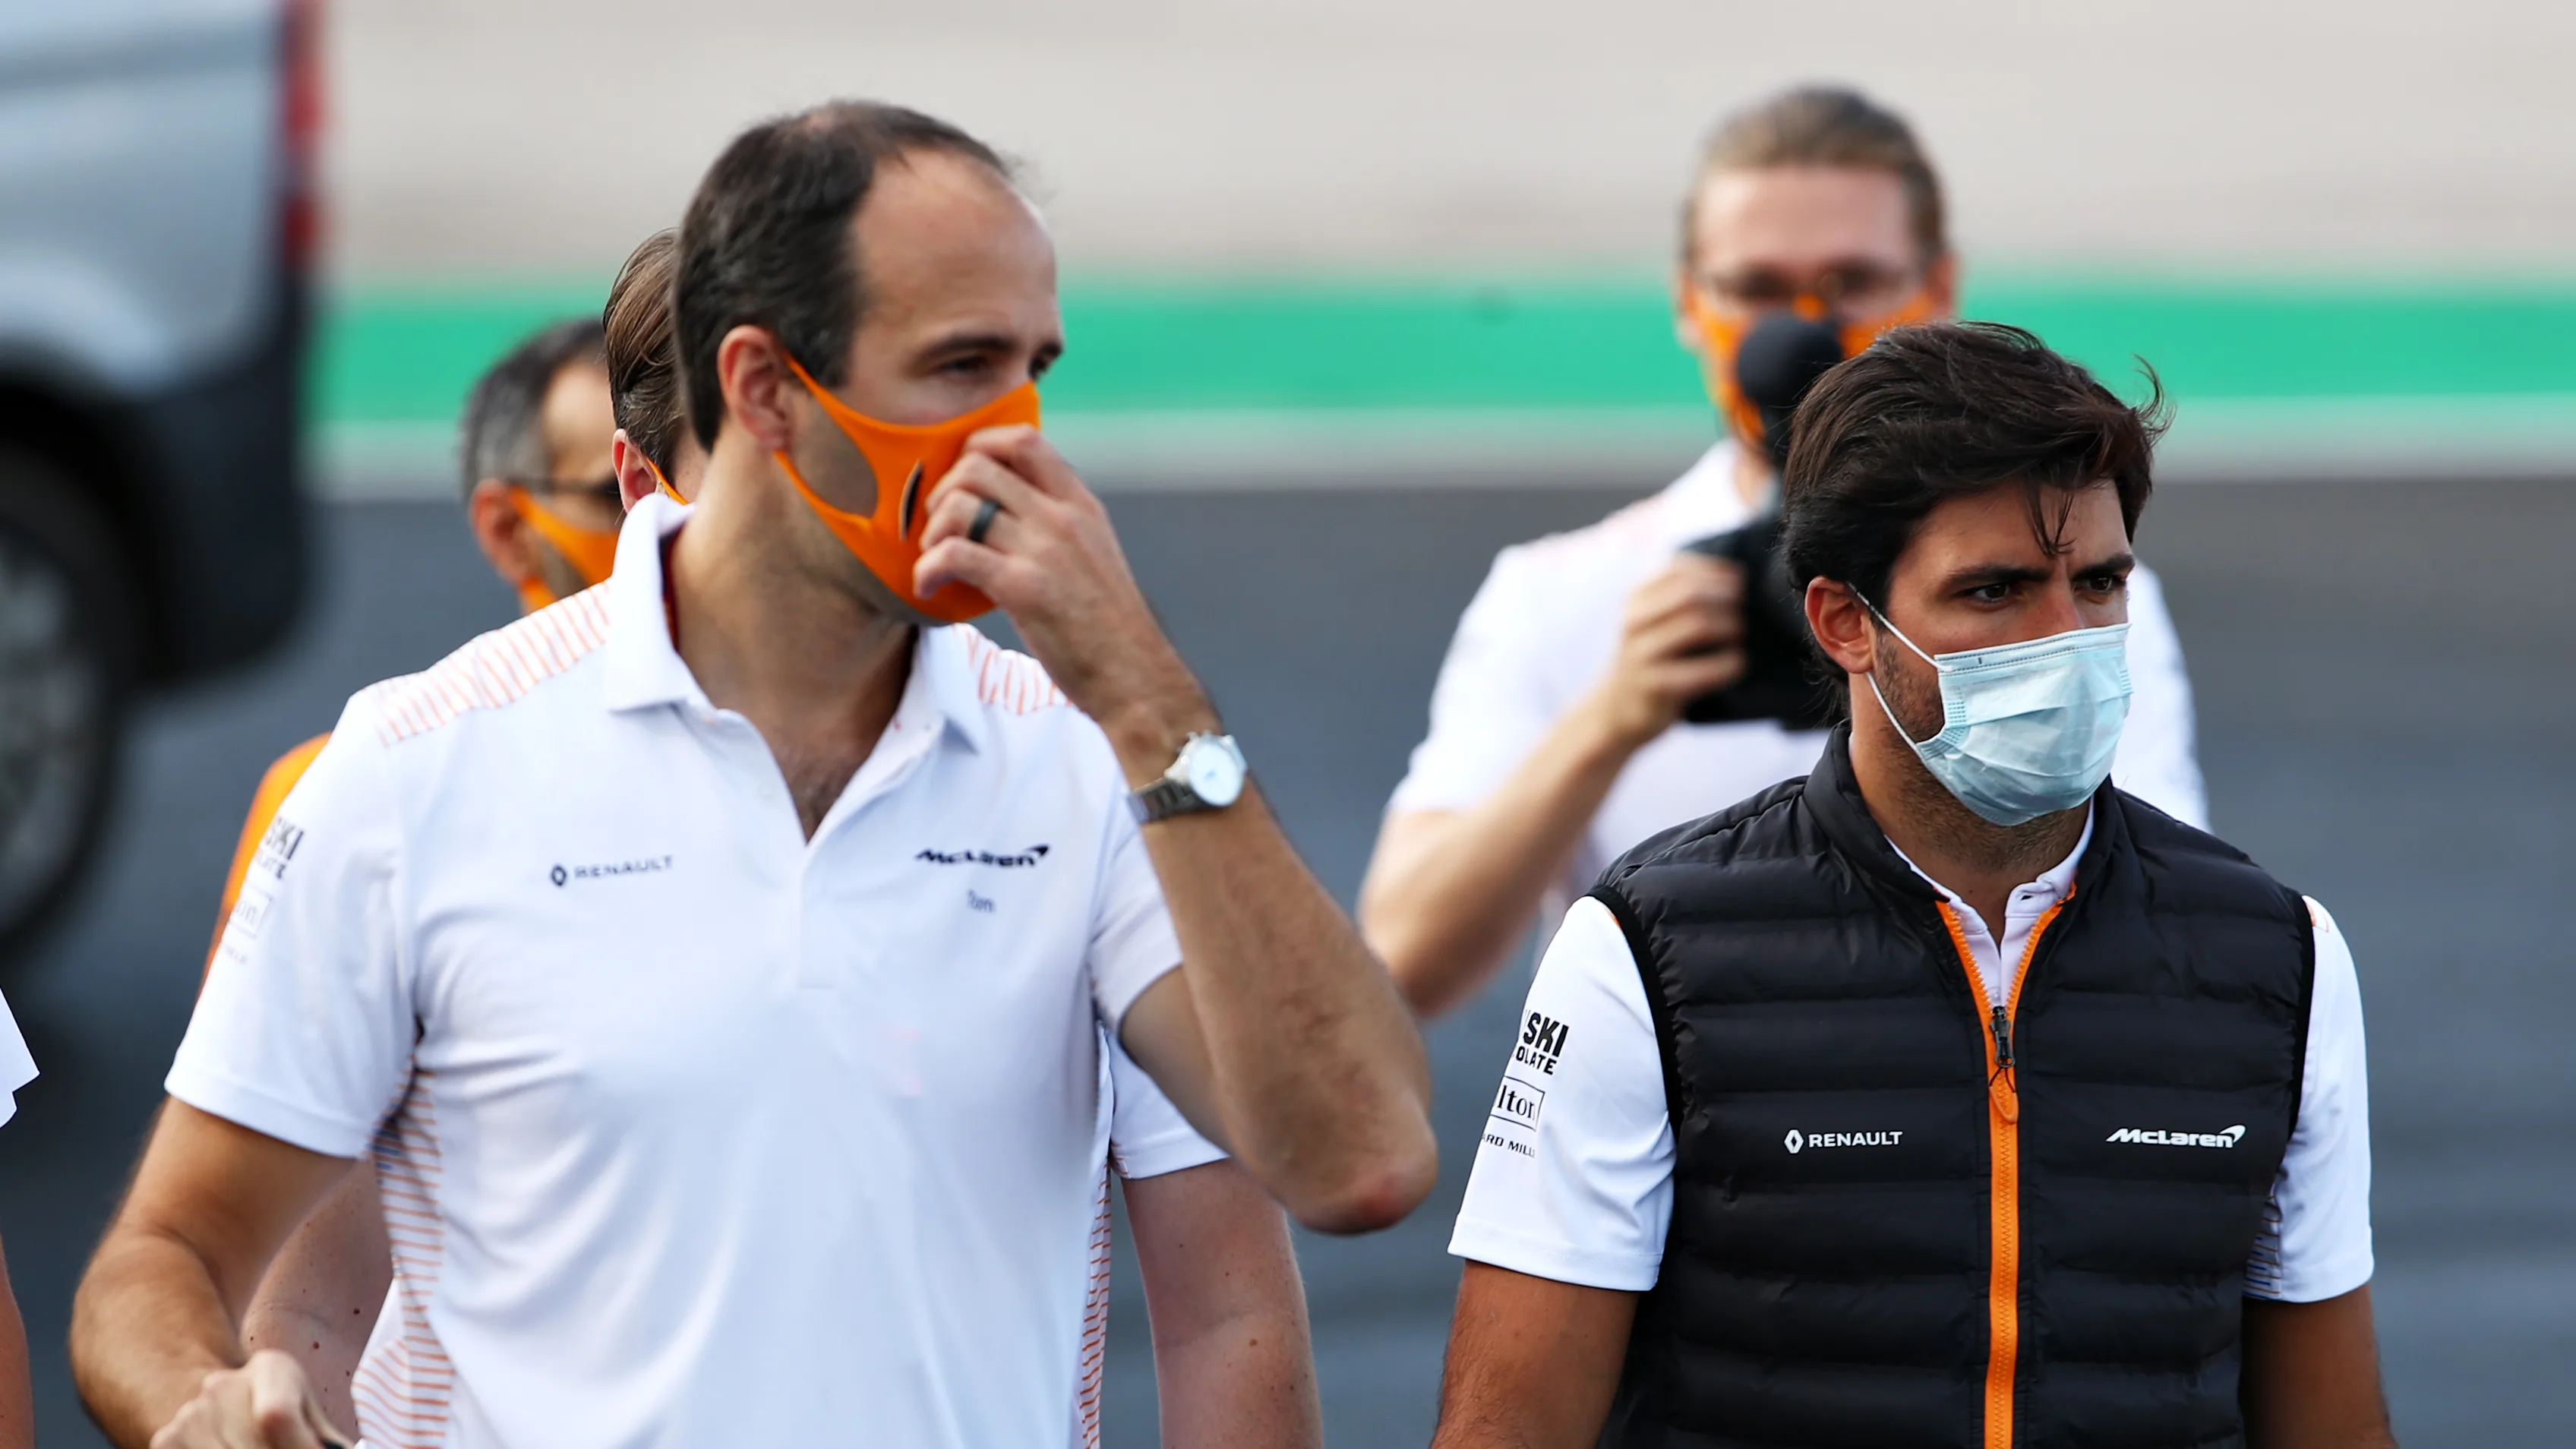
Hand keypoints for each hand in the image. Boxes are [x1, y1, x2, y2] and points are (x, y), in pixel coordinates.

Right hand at [151, 1350, 348, 1448]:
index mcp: (272, 1369)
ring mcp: (189, 1415)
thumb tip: (352, 1447)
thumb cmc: (280, 1410)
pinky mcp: (165, 1440)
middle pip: (253, 1448)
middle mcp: (223, 1386)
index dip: (298, 1447)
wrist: (219, 1401)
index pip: (276, 1415)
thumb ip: (324, 1436)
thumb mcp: (309, 1413)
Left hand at [914, 426, 1212, 774]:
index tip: (963, 480)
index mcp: (1080, 504)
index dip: (979, 447)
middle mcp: (1062, 517)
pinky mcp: (1022, 587)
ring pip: (960, 504)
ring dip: (932, 531)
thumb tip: (1008, 509)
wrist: (1134, 676)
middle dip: (944, 490)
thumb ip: (1058, 524)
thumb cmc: (1109, 626)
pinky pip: (953, 554)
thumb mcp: (1094, 554)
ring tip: (934, 559)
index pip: (1023, 439)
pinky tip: (930, 588)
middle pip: (978, 465)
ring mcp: (1043, 550)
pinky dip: (927, 569)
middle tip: (942, 527)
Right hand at [1581, 554, 1746, 751]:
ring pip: (1696, 625)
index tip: (1739, 580)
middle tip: (1744, 608)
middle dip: (1725, 597)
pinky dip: (1725, 665)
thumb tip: (1738, 577)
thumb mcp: (1653, 620)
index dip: (1714, 570)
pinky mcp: (1653, 686)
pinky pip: (1698, 671)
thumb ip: (1682, 596)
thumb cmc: (1652, 656)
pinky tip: (1737, 664)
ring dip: (1728, 626)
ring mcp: (1640, 654)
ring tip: (1741, 633)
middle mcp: (1634, 621)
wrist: (1618, 706)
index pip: (1677, 568)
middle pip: (1689, 593)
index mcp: (1636, 598)